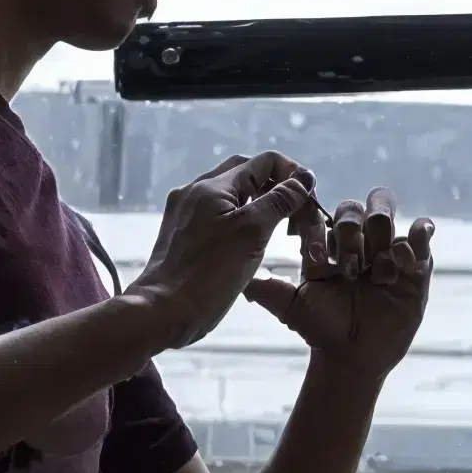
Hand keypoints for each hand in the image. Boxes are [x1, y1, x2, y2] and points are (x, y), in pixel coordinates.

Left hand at [124, 153, 317, 350]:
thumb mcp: (252, 233)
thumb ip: (279, 201)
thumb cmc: (209, 274)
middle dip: (275, 185)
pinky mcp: (181, 232)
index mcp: (212, 186)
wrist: (162, 311)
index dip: (292, 173)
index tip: (309, 198)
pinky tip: (250, 239)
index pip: (263, 161)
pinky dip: (240, 218)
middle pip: (245, 173)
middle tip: (296, 211)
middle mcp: (194, 191)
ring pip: (231, 194)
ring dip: (258, 202)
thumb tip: (303, 178)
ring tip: (278, 226)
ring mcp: (184, 211)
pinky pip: (216, 213)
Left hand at [246, 189, 435, 384]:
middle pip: (356, 208)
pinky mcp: (415, 264)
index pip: (322, 216)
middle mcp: (357, 241)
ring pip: (385, 214)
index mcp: (326, 245)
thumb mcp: (292, 309)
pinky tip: (403, 259)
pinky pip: (421, 235)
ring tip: (378, 271)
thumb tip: (242, 280)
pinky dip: (416, 237)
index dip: (318, 231)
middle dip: (351, 230)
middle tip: (349, 267)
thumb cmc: (322, 329)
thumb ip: (270, 291)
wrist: (354, 357)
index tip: (316, 262)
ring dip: (379, 236)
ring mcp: (386, 249)